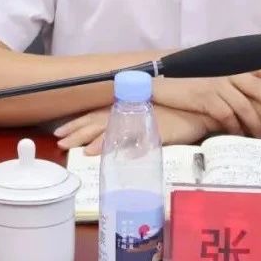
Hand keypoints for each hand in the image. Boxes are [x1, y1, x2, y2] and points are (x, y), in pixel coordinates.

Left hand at [54, 105, 212, 154]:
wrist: (202, 110)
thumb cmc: (178, 113)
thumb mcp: (152, 117)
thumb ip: (134, 126)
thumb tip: (117, 142)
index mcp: (128, 107)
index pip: (96, 113)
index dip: (78, 122)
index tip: (60, 131)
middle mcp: (130, 112)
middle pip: (96, 120)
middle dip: (76, 131)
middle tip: (58, 141)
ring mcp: (139, 121)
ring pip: (106, 128)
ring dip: (87, 138)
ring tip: (71, 147)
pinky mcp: (149, 131)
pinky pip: (127, 140)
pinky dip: (110, 145)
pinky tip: (97, 153)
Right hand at [151, 68, 260, 138]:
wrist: (158, 75)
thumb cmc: (184, 73)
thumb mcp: (208, 68)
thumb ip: (225, 75)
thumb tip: (243, 86)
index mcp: (229, 63)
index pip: (258, 66)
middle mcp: (225, 71)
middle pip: (257, 87)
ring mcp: (215, 84)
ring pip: (243, 106)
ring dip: (255, 123)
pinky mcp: (205, 98)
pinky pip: (226, 116)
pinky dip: (234, 127)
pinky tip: (239, 135)